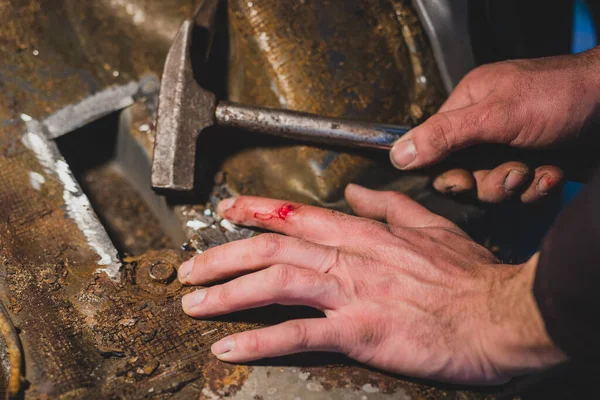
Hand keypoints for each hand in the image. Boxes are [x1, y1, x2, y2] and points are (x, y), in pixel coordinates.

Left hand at [178, 185, 565, 383]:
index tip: (224, 210)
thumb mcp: (430, 226)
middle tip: (189, 270)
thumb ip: (388, 206)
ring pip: (276, 284)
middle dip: (223, 256)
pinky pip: (299, 334)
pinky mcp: (361, 332)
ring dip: (228, 293)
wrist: (503, 313)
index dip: (255, 210)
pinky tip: (230, 346)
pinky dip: (260, 340)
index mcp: (365, 233)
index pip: (297, 215)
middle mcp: (351, 258)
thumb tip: (357, 192)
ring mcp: (353, 294)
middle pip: (273, 249)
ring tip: (194, 305)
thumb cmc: (470, 275)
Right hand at [391, 46, 599, 202]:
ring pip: (493, 187)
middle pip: (464, 175)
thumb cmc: (560, 96)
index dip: (447, 171)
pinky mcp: (535, 165)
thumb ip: (444, 135)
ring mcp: (511, 148)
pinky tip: (553, 172)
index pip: (436, 149)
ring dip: (517, 185)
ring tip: (536, 169)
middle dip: (488, 181)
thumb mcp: (495, 115)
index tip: (462, 180)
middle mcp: (486, 130)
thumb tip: (398, 154)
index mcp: (468, 107)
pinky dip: (538, 186)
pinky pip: (522, 191)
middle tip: (512, 171)